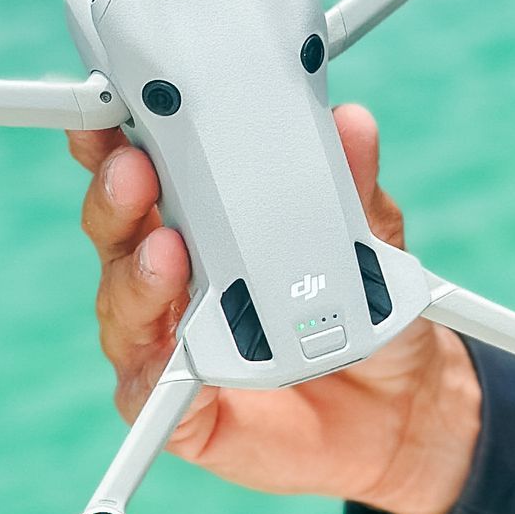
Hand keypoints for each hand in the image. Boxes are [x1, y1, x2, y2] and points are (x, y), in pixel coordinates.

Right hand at [67, 105, 481, 513]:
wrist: (403, 408)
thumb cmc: (368, 312)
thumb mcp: (371, 240)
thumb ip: (353, 187)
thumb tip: (352, 124)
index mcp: (204, 221)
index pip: (146, 170)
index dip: (118, 138)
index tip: (111, 104)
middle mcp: (174, 277)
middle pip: (119, 229)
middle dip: (118, 194)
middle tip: (134, 168)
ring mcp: (172, 341)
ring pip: (125, 303)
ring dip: (138, 273)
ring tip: (164, 248)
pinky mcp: (183, 409)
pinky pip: (153, 387)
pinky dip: (156, 365)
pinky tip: (170, 347)